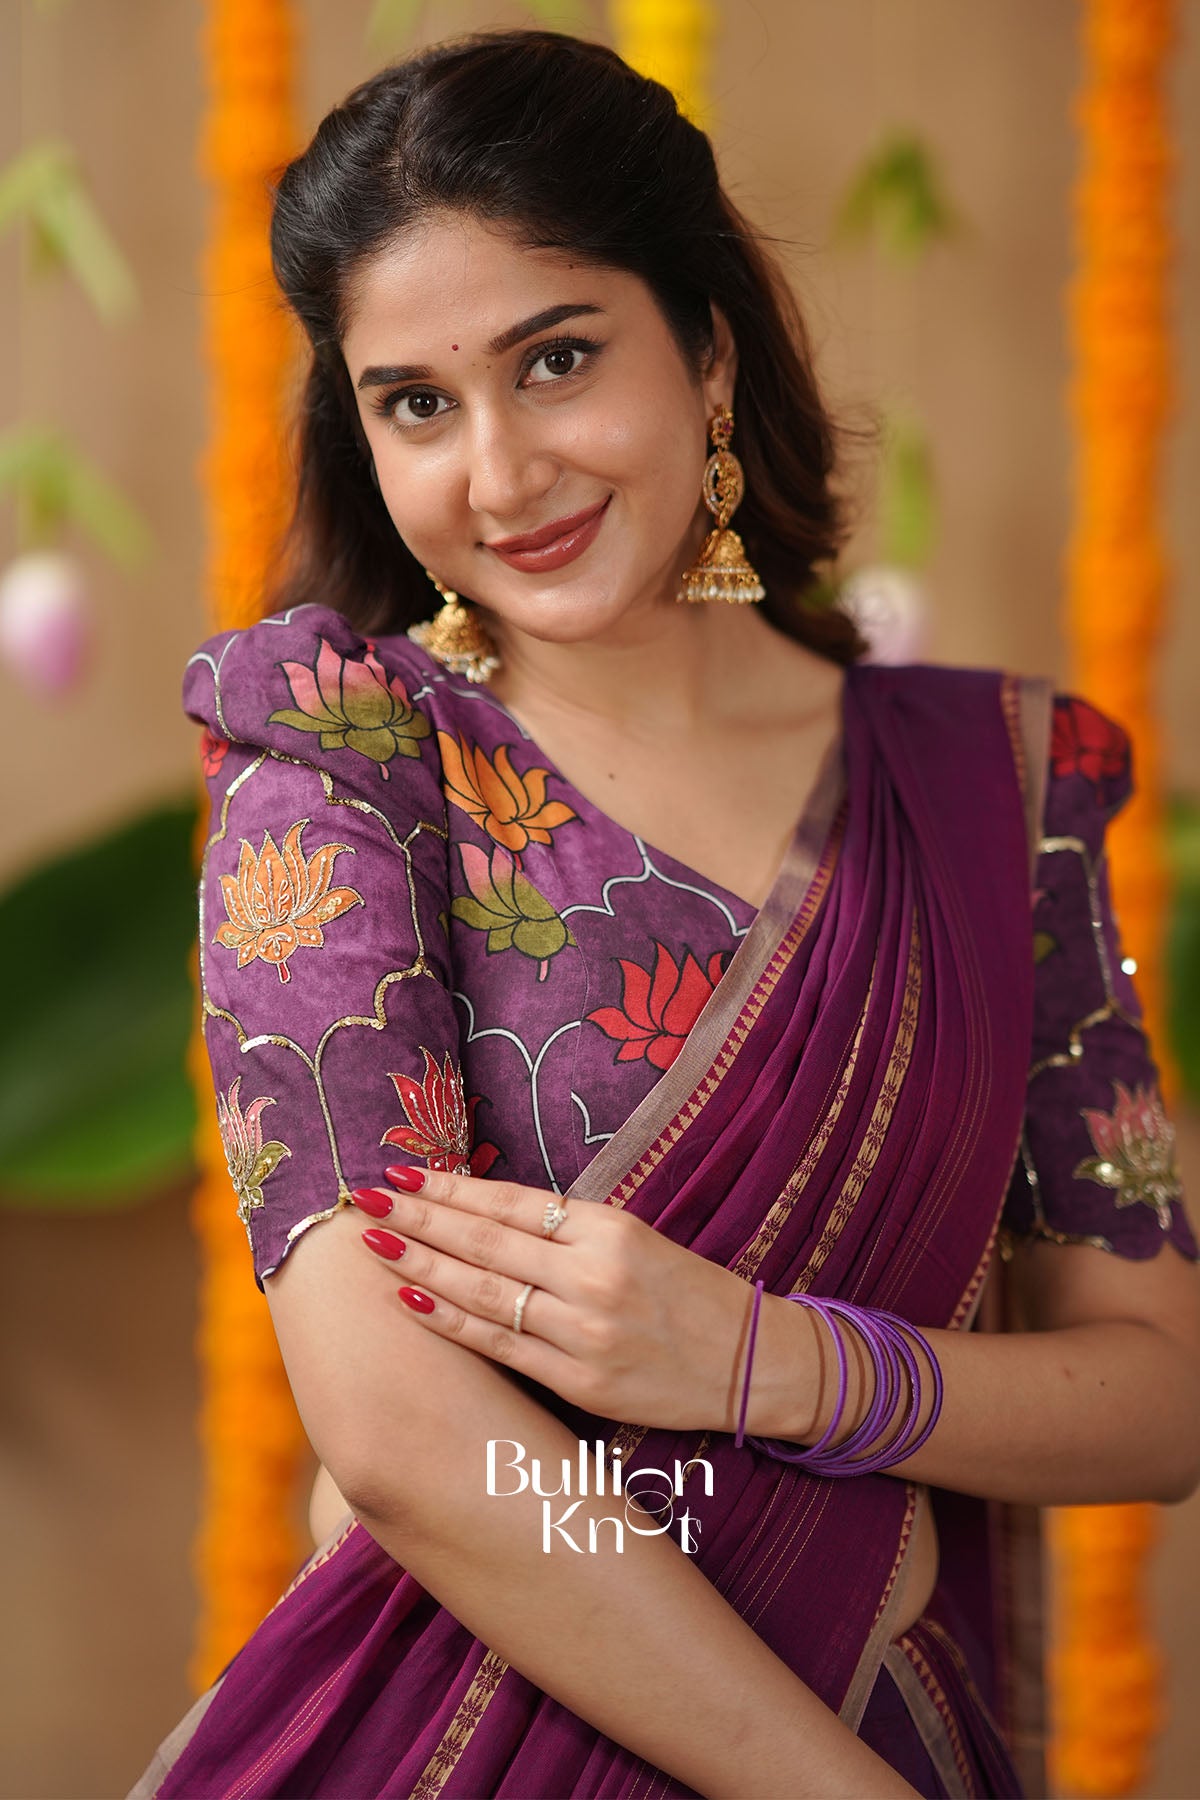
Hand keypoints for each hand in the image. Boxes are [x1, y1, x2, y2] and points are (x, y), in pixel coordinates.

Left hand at [350, 1165, 758, 1431]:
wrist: (751, 1363)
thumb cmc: (689, 1294)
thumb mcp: (637, 1238)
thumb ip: (567, 1228)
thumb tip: (481, 1212)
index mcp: (610, 1228)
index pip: (511, 1203)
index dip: (451, 1187)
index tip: (403, 1171)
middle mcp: (594, 1275)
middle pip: (487, 1242)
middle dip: (420, 1217)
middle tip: (365, 1198)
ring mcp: (586, 1331)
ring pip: (485, 1293)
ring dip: (423, 1265)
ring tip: (376, 1244)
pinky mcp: (582, 1382)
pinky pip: (502, 1348)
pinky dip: (453, 1324)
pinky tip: (413, 1301)